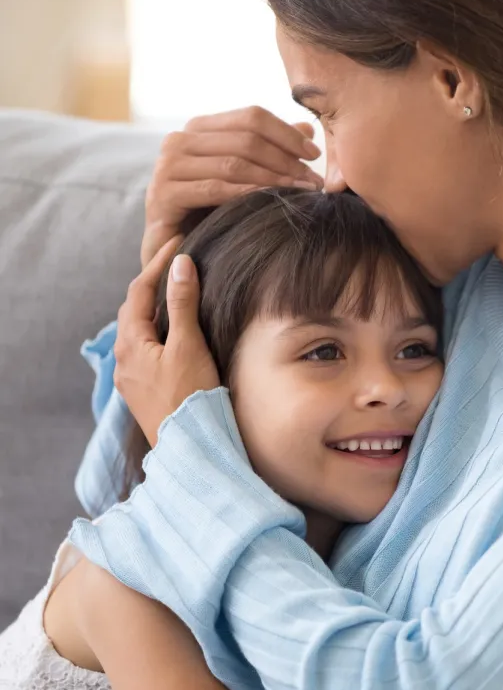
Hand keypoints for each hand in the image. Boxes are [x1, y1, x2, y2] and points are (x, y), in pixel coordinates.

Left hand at [114, 237, 218, 445]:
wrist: (191, 447)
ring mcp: (132, 378)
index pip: (139, 291)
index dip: (158, 264)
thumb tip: (180, 264)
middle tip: (175, 263)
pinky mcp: (145, 391)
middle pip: (134, 310)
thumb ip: (182, 304)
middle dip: (152, 283)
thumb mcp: (189, 345)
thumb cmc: (191, 396)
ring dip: (154, 308)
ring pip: (139, 331)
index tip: (177, 242)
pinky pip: (146, 349)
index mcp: (130, 344)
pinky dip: (158, 331)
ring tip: (175, 293)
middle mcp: (124, 360)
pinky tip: (173, 334)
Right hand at [142, 106, 323, 266]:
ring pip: (233, 163)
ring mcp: (167, 166)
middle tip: (313, 181)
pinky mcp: (163, 194)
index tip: (315, 154)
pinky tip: (269, 201)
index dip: (287, 133)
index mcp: (199, 129)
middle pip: (245, 139)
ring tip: (301, 193)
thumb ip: (271, 150)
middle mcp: (179, 140)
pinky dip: (245, 193)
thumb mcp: (243, 178)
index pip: (251, 117)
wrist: (173, 253)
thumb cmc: (211, 213)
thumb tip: (307, 127)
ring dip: (274, 178)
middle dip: (286, 160)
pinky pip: (213, 189)